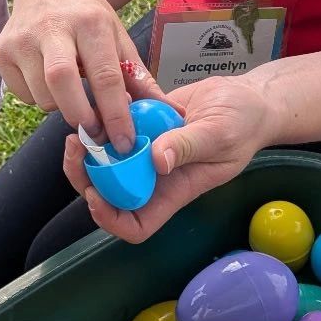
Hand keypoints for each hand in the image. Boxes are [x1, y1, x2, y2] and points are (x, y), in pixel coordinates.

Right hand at [0, 0, 149, 149]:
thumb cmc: (89, 17)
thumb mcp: (118, 39)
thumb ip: (141, 79)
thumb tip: (172, 112)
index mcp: (90, 23)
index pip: (105, 76)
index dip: (115, 114)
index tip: (124, 142)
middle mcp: (52, 27)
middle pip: (61, 83)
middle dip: (80, 115)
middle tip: (95, 132)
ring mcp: (21, 38)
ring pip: (41, 96)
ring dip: (61, 106)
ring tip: (72, 92)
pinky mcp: (0, 51)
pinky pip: (23, 94)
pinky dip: (39, 97)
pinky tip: (47, 79)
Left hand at [64, 73, 278, 242]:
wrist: (245, 97)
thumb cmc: (243, 124)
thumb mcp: (220, 134)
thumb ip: (189, 146)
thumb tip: (158, 161)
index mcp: (172, 190)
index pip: (135, 224)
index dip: (110, 219)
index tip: (96, 195)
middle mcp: (154, 176)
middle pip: (108, 192)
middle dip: (84, 175)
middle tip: (76, 145)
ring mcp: (145, 150)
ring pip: (105, 160)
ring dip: (89, 145)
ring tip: (84, 121)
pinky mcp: (143, 125)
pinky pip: (115, 129)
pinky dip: (104, 117)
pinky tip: (105, 98)